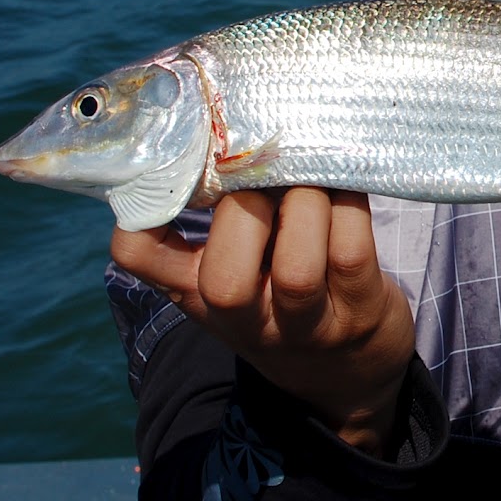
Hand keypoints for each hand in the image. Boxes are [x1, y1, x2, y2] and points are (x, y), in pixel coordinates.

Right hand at [111, 188, 414, 455]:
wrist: (347, 373)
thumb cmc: (281, 294)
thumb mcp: (235, 270)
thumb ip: (220, 216)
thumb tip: (227, 126)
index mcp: (196, 290)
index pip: (138, 256)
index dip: (141, 212)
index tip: (181, 167)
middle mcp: (246, 317)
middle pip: (224, 282)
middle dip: (248, 207)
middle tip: (270, 175)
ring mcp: (307, 324)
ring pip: (299, 269)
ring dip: (308, 202)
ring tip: (316, 178)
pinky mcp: (361, 310)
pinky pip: (352, 249)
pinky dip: (349, 204)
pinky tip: (347, 188)